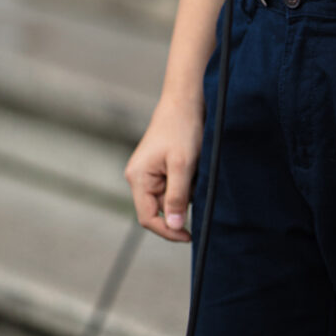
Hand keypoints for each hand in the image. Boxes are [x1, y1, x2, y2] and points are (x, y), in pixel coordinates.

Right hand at [125, 98, 203, 242]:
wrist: (186, 100)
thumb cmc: (182, 128)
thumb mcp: (183, 165)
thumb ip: (177, 197)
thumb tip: (174, 225)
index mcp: (137, 178)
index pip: (148, 217)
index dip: (168, 230)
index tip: (189, 236)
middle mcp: (138, 177)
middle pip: (159, 208)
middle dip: (181, 205)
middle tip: (198, 190)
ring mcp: (149, 172)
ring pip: (170, 197)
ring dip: (187, 192)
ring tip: (197, 171)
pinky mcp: (160, 167)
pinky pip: (174, 185)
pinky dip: (188, 182)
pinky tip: (195, 166)